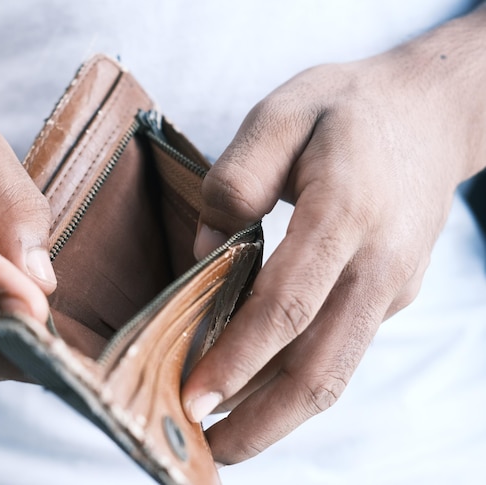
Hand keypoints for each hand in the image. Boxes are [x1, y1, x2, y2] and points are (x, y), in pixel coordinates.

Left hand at [182, 11, 485, 464]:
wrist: (431, 113)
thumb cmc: (345, 110)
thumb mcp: (282, 113)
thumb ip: (236, 178)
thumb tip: (206, 251)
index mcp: (345, 212)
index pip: (288, 305)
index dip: (239, 358)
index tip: (193, 396)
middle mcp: (376, 264)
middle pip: (320, 366)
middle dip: (261, 420)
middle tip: (205, 450)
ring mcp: (390, 287)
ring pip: (334, 371)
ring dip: (278, 415)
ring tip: (224, 438)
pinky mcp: (389, 297)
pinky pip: (338, 350)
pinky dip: (294, 380)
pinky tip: (253, 389)